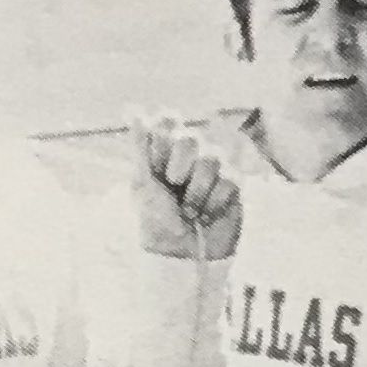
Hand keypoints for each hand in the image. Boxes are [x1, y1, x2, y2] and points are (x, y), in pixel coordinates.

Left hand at [135, 115, 240, 259]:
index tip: (158, 162)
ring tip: (190, 212)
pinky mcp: (233, 186)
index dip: (164, 138)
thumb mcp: (143, 185)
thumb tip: (133, 112)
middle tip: (174, 187)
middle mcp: (189, 158)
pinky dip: (214, 203)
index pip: (169, 123)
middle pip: (191, 139)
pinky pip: (230, 181)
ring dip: (197, 193)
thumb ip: (141, 149)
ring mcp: (213, 170)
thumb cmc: (156, 222)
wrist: (182, 253)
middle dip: (179, 168)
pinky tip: (207, 216)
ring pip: (212, 160)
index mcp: (164, 154)